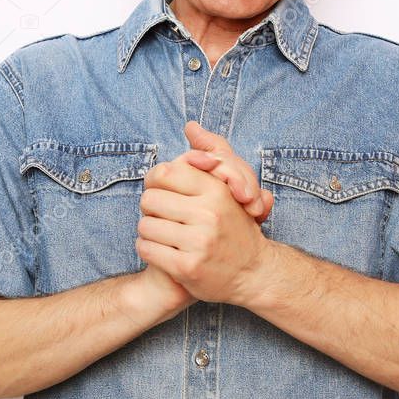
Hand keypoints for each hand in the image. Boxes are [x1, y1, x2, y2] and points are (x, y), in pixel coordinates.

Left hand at [135, 123, 270, 304]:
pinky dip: (147, 249)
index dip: (155, 182)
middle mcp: (209, 215)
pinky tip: (160, 250)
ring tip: (163, 234)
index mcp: (216, 191)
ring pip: (145, 226)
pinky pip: (146, 249)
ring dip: (148, 231)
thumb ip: (212, 152)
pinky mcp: (187, 267)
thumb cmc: (236, 226)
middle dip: (150, 208)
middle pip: (149, 200)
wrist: (253, 273)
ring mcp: (198, 243)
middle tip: (161, 215)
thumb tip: (191, 126)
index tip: (161, 192)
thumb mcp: (229, 186)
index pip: (164, 174)